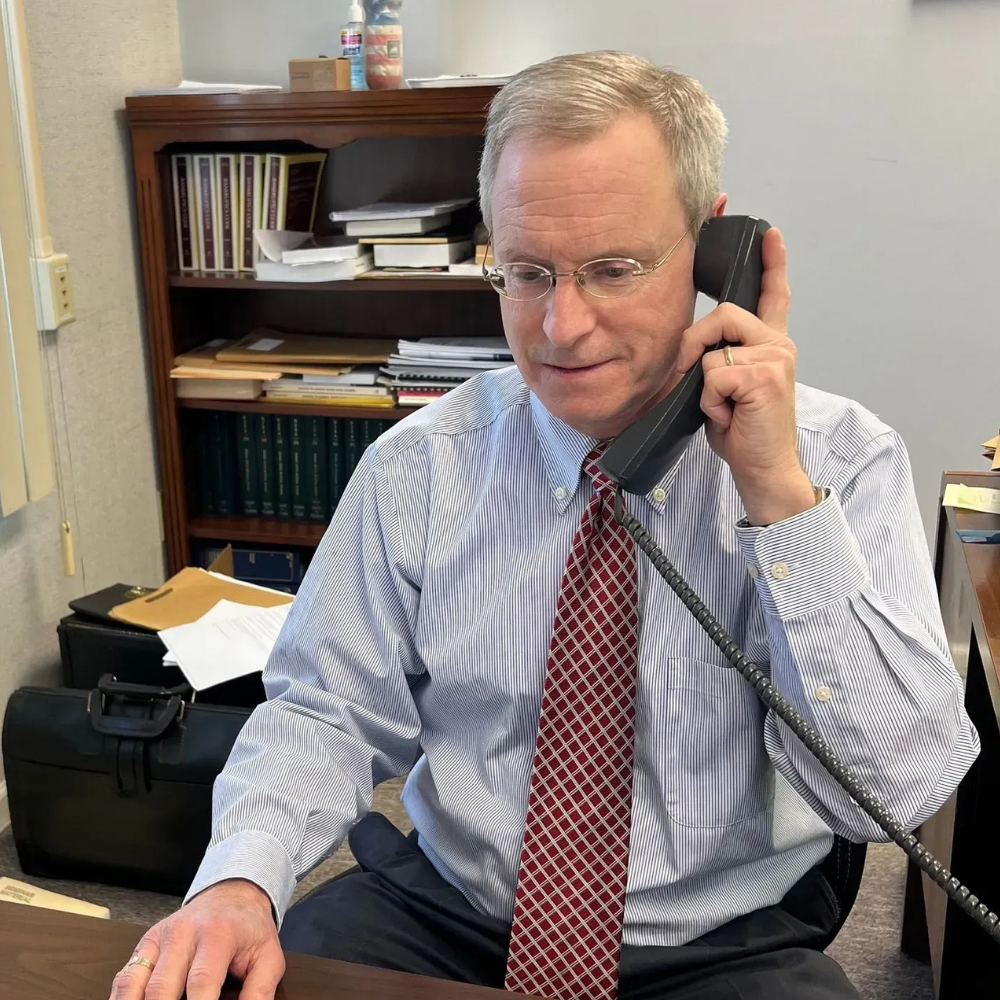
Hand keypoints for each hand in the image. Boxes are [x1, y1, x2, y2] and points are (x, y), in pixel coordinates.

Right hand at [108, 879, 284, 999]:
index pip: (201, 981)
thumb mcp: (268, 956)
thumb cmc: (248, 929)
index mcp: (217, 934)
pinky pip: (125, 978)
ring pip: (134, 983)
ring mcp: (159, 938)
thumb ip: (259, 991)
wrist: (231, 896)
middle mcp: (183, 933)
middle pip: (161, 988)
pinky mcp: (145, 944)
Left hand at [674, 227, 815, 524]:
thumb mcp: (726, 390)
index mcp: (772, 347)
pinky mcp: (764, 377)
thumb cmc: (744, 434)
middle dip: (696, 346)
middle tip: (699, 384)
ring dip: (704, 383)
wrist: (764, 470)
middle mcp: (779, 346)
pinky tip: (729, 417)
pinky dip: (709, 400)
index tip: (769, 234)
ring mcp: (775, 359)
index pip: (774, 296)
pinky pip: (713, 373)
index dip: (771, 264)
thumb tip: (692, 349)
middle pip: (723, 314)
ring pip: (713, 348)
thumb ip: (718, 361)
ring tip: (724, 408)